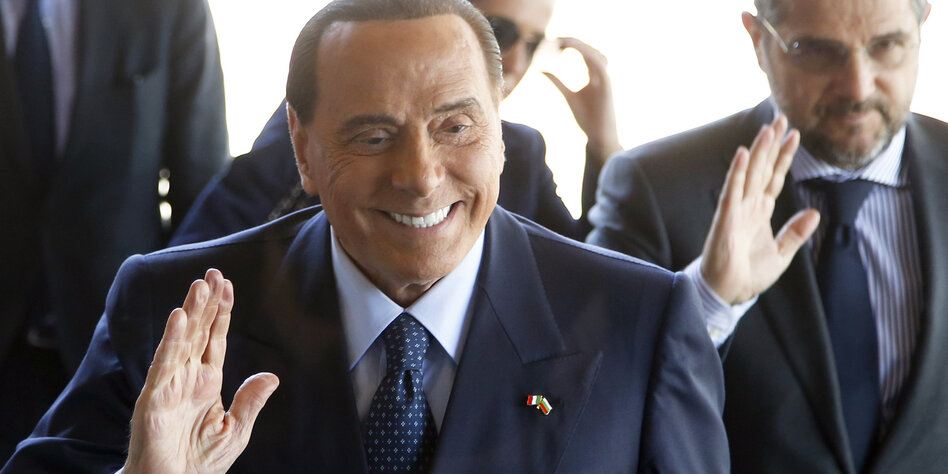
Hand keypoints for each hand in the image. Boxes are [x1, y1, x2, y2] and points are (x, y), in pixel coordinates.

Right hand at [123, 269, 278, 473]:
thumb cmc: (198, 464)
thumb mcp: (234, 431)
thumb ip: (249, 402)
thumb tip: (272, 376)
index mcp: (206, 383)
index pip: (214, 339)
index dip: (220, 313)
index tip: (227, 286)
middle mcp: (186, 378)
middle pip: (198, 332)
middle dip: (206, 302)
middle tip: (213, 273)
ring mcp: (169, 385)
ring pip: (182, 340)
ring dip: (191, 312)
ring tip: (199, 284)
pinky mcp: (154, 398)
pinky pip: (164, 364)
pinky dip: (171, 340)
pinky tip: (179, 318)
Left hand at [542, 37, 621, 164]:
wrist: (599, 136)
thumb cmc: (587, 118)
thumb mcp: (568, 96)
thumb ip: (557, 82)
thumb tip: (541, 69)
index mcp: (595, 76)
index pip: (585, 53)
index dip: (572, 44)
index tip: (556, 41)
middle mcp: (602, 75)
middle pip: (591, 51)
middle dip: (575, 42)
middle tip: (557, 38)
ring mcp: (606, 79)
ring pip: (596, 55)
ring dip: (580, 46)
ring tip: (563, 42)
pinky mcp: (607, 85)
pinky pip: (599, 65)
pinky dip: (587, 55)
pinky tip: (574, 50)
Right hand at [700, 115, 819, 303]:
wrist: (727, 293)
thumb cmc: (747, 275)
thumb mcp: (781, 255)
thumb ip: (796, 233)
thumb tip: (815, 213)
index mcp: (761, 213)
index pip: (774, 178)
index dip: (784, 157)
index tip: (795, 135)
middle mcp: (748, 206)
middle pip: (762, 168)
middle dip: (772, 144)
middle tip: (781, 118)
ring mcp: (736, 210)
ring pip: (749, 173)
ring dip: (758, 150)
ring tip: (768, 128)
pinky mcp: (726, 219)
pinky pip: (732, 191)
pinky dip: (737, 172)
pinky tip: (743, 154)